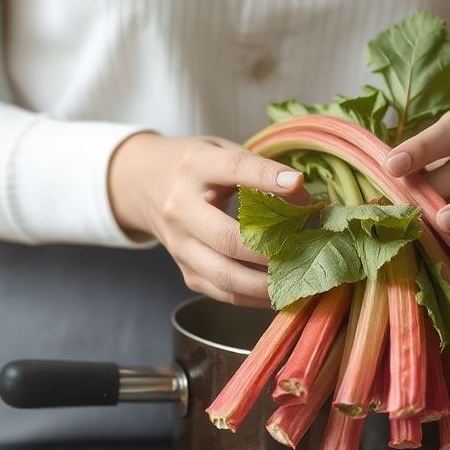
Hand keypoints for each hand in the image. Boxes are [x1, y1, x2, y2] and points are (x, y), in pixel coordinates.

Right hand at [108, 133, 303, 306]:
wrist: (145, 184)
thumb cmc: (197, 168)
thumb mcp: (224, 152)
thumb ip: (262, 171)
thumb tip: (305, 201)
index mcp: (194, 167)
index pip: (234, 170)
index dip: (268, 178)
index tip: (299, 185)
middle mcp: (180, 208)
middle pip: (227, 238)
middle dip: (271, 250)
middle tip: (304, 251)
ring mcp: (179, 245)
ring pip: (225, 275)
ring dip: (266, 283)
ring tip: (297, 279)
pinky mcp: (185, 271)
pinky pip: (223, 293)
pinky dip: (255, 297)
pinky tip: (280, 291)